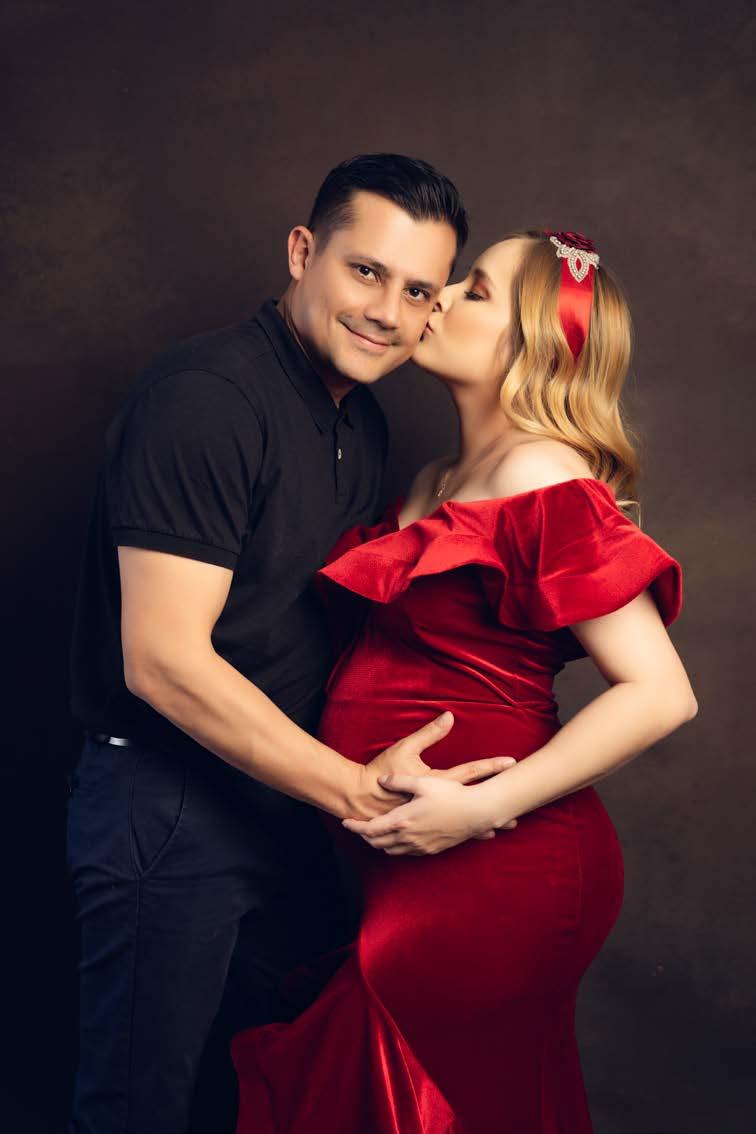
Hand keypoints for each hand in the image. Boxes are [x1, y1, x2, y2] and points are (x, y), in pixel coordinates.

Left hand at [342, 773, 516, 855]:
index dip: (355, 826)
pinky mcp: (431, 850)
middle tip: (357, 827)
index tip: (345, 821)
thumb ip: (398, 781)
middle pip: (377, 843)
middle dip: (365, 836)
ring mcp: (420, 846)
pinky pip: (406, 853)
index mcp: (403, 821)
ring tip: (374, 833)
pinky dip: (395, 847)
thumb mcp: (422, 782)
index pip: (370, 829)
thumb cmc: (451, 794)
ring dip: (379, 843)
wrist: (477, 812)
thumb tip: (382, 781)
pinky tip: (397, 839)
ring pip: (391, 850)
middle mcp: (408, 838)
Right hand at [344, 711, 515, 820]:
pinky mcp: (423, 827)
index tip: (511, 761)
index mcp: (437, 782)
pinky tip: (476, 835)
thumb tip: (449, 716)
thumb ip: (429, 733)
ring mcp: (432, 818)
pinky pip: (450, 833)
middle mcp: (439, 803)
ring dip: (485, 824)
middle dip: (497, 805)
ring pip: (465, 823)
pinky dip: (466, 834)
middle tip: (518, 810)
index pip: (471, 771)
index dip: (492, 766)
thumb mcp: (406, 749)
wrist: (362, 799)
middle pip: (475, 802)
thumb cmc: (383, 773)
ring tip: (506, 825)